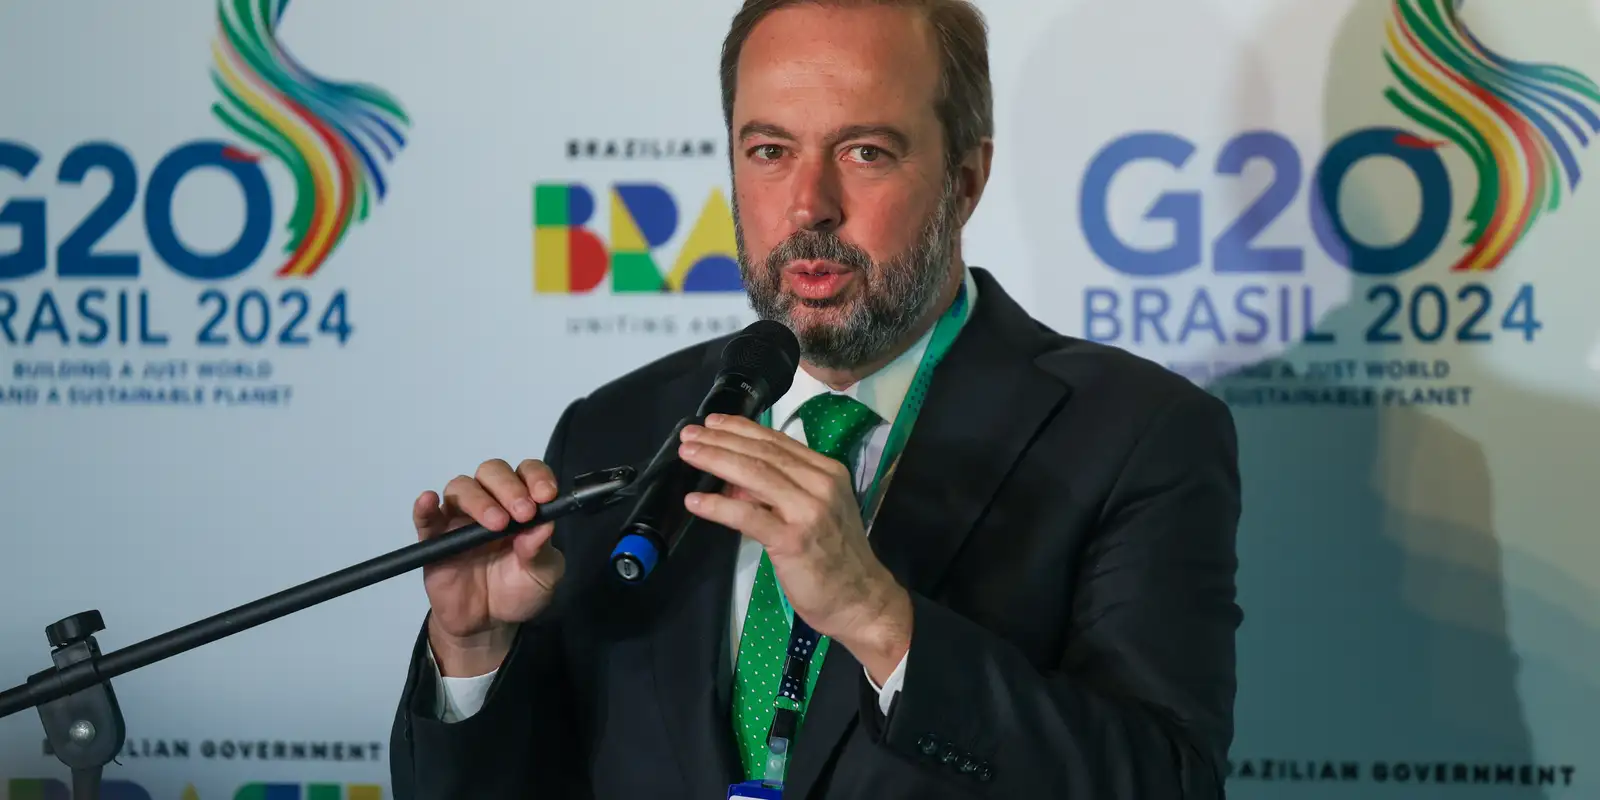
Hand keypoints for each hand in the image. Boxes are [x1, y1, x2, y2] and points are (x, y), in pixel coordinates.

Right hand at [415, 458, 565, 676]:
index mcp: (521, 504)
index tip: (546, 495)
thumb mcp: (543, 575)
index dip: (536, 477)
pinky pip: (425, 517)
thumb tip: (545, 524)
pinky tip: (429, 501)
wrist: (488, 623)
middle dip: (509, 487)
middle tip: (523, 513)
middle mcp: (490, 503)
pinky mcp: (434, 539)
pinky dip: (424, 506)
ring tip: (496, 524)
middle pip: (492, 472)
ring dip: (479, 500)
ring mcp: (459, 519)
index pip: (527, 473)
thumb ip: (542, 550)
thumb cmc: (519, 590)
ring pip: (461, 488)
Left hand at [676, 414, 912, 682]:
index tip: (712, 422)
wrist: (861, 600)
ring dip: (716, 460)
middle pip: (762, 453)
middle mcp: (821, 484)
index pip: (778, 442)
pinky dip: (718, 506)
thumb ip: (783, 490)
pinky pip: (748, 516)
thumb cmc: (836, 557)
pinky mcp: (793, 540)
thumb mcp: (818, 510)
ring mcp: (808, 511)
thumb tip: (737, 478)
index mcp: (828, 472)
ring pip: (754, 475)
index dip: (741, 429)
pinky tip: (695, 501)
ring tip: (688, 454)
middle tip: (689, 434)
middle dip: (721, 440)